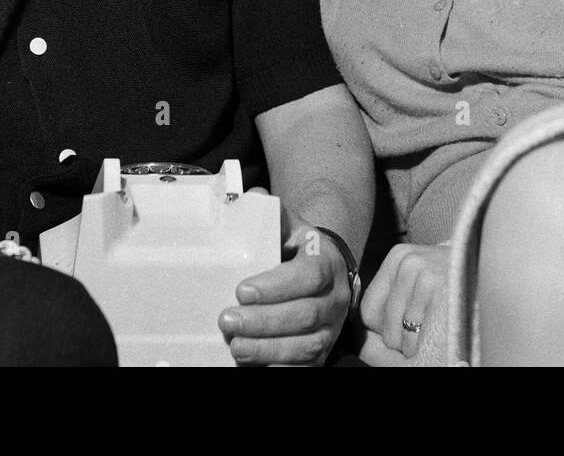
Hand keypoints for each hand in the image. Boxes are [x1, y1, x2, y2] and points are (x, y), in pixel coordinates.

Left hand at [218, 217, 351, 365]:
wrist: (324, 271)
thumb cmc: (298, 249)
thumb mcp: (290, 226)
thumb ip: (272, 213)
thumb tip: (252, 196)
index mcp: (326, 263)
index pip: (308, 276)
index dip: (276, 286)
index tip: (242, 290)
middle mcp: (335, 298)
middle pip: (304, 315)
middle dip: (263, 321)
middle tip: (227, 320)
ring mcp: (331, 330)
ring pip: (305, 346)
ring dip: (267, 349)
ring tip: (235, 345)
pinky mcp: (322, 354)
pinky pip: (304, 367)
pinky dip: (278, 367)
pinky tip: (252, 364)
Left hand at [359, 241, 449, 361]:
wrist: (499, 285)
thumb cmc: (453, 300)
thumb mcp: (414, 300)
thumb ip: (377, 321)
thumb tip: (354, 338)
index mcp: (400, 257)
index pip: (367, 310)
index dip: (384, 329)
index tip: (408, 324)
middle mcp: (409, 259)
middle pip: (378, 323)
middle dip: (399, 336)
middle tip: (428, 324)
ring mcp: (424, 273)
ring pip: (394, 335)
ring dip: (414, 344)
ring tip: (438, 326)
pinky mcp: (438, 289)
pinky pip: (412, 339)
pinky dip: (425, 347)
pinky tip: (443, 330)